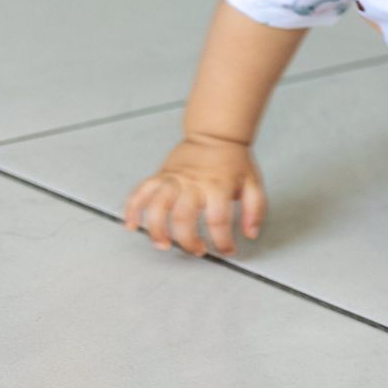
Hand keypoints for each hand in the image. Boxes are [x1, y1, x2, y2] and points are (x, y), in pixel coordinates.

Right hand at [122, 137, 266, 256]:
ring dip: (156, 229)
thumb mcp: (253, 183)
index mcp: (219, 186)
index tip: (227, 251)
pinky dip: (132, 208)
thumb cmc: (234, 161)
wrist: (215, 135)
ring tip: (162, 245)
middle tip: (196, 251)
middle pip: (183, 217)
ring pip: (158, 206)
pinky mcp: (160, 175)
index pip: (218, 219)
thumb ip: (255, 209)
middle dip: (187, 240)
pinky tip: (131, 225)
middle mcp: (193, 183)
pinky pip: (141, 191)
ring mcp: (174, 179)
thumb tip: (250, 234)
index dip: (222, 241)